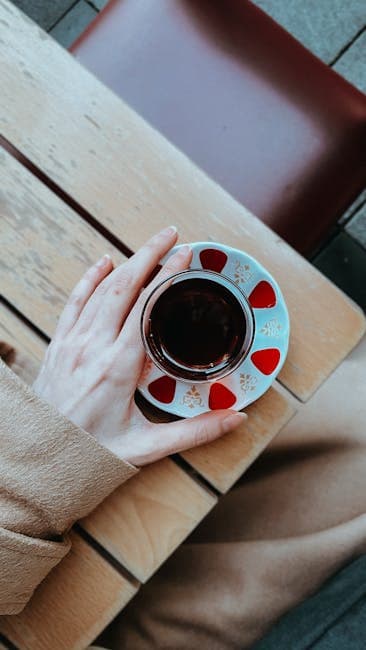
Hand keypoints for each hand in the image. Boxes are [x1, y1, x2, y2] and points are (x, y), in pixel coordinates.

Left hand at [33, 226, 246, 466]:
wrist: (42, 459)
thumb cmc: (93, 455)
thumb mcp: (148, 447)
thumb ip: (196, 432)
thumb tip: (237, 418)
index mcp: (118, 367)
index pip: (147, 307)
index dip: (168, 276)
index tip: (186, 256)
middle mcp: (93, 347)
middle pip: (124, 287)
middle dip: (150, 255)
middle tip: (172, 235)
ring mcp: (72, 343)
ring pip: (100, 290)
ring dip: (126, 262)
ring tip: (149, 245)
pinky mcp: (59, 346)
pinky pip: (74, 302)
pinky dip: (89, 279)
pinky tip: (102, 263)